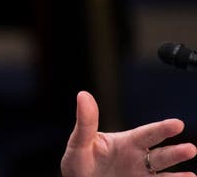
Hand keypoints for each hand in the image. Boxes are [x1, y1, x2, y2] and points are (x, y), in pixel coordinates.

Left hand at [61, 91, 196, 176]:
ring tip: (192, 175)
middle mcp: (138, 158)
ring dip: (177, 176)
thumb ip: (86, 123)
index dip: (161, 129)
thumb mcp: (79, 142)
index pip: (147, 134)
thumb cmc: (79, 161)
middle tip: (191, 149)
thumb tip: (83, 95)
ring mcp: (139, 175)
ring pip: (162, 175)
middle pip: (160, 155)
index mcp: (126, 142)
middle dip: (175, 153)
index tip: (177, 124)